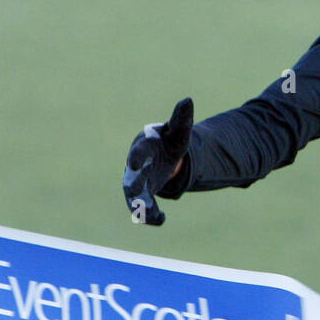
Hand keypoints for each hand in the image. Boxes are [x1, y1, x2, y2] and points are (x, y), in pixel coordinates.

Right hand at [122, 98, 193, 224]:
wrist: (162, 157)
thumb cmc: (168, 141)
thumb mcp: (178, 132)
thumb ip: (181, 119)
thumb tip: (188, 100)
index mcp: (144, 147)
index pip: (138, 150)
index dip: (137, 156)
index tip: (136, 163)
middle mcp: (136, 166)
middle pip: (131, 176)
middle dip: (133, 184)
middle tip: (134, 192)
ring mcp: (137, 182)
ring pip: (134, 196)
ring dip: (140, 206)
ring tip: (150, 215)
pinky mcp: (142, 195)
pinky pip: (142, 207)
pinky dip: (149, 215)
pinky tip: (161, 220)